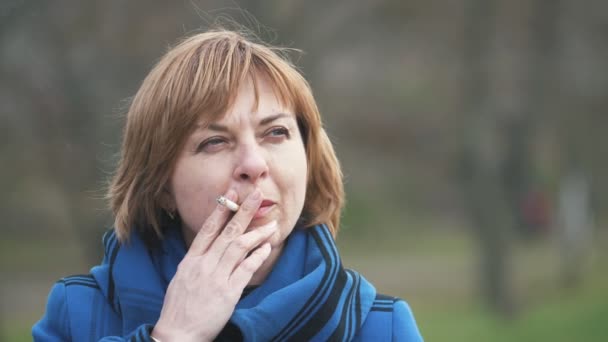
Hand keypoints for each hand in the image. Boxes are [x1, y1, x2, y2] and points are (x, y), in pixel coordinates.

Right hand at [152, 189, 275, 340]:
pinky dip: (257, 257)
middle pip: (227, 232)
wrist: (177, 334)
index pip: (207, 229)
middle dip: (244, 211)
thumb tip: (208, 247)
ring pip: (239, 247)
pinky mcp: (228, 293)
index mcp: (190, 260)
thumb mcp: (182, 278)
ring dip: (257, 233)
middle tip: (257, 195)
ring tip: (272, 225)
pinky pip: (245, 269)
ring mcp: (216, 278)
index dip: (221, 209)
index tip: (231, 193)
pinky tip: (267, 247)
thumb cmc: (178, 308)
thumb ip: (196, 261)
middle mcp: (203, 265)